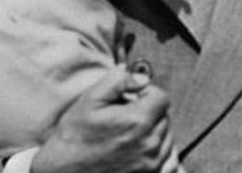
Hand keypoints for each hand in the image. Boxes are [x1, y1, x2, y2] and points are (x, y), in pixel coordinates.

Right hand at [30, 66, 175, 172]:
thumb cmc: (73, 138)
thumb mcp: (89, 100)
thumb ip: (118, 82)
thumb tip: (142, 78)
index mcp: (137, 121)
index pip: (162, 98)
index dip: (147, 93)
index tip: (133, 98)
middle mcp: (149, 144)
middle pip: (165, 117)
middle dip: (149, 112)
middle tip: (126, 116)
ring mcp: (150, 164)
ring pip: (167, 138)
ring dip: (154, 132)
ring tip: (129, 134)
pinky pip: (168, 161)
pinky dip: (158, 153)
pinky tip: (140, 150)